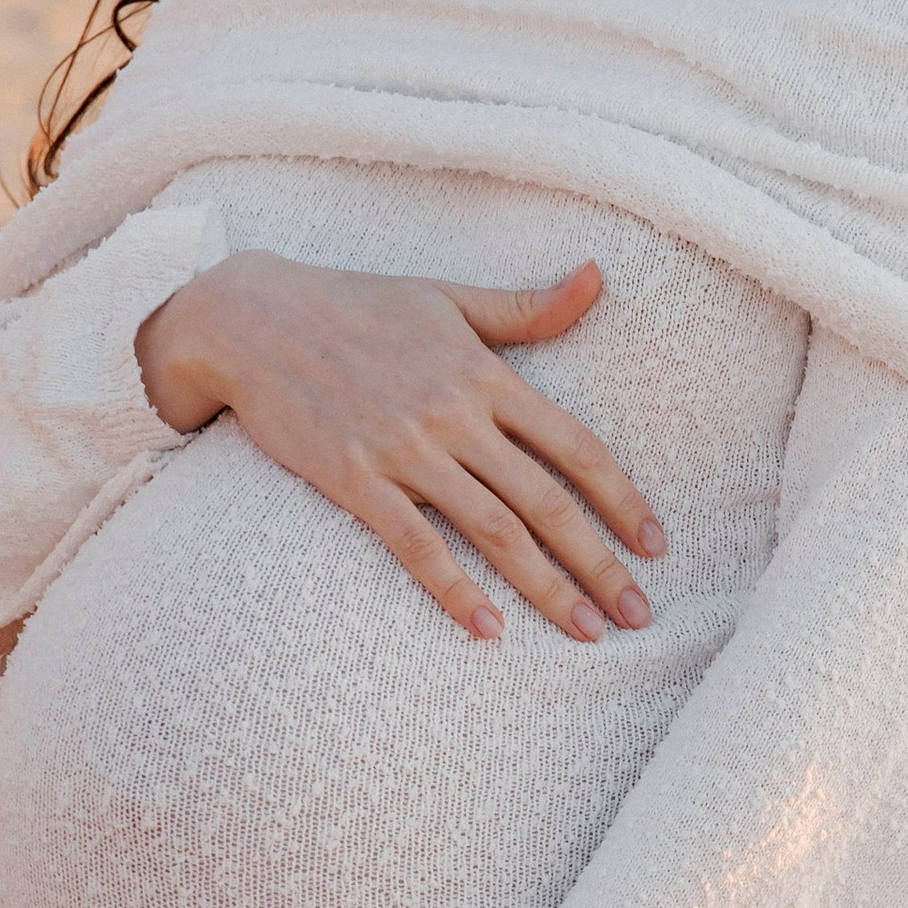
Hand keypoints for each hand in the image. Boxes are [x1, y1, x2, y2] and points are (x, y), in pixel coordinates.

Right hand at [134, 251, 666, 644]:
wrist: (252, 319)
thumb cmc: (356, 305)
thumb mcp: (448, 300)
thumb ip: (527, 308)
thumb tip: (599, 276)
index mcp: (486, 374)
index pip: (575, 447)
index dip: (622, 499)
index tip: (654, 544)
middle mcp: (454, 415)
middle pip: (546, 501)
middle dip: (600, 562)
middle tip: (639, 613)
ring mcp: (404, 449)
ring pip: (494, 530)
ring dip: (546, 588)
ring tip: (587, 631)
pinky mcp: (354, 479)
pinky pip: (415, 545)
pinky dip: (455, 589)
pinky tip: (489, 630)